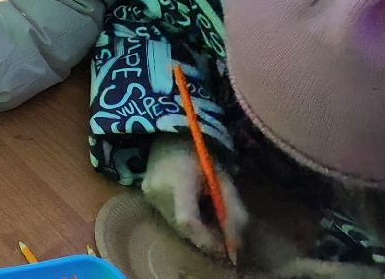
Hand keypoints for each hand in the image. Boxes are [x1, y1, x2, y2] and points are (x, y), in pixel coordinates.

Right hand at [142, 134, 249, 259]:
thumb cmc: (201, 154)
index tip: (226, 248)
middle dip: (206, 238)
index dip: (207, 239)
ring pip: (176, 226)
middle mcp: (158, 189)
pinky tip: (196, 211)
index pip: (187, 220)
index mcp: (179, 179)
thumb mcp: (223, 178)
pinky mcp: (146, 197)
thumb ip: (233, 210)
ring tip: (211, 220)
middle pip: (183, 228)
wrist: (170, 135)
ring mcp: (149, 194)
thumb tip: (237, 244)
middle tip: (223, 238)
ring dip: (197, 231)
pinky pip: (169, 218)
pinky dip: (187, 222)